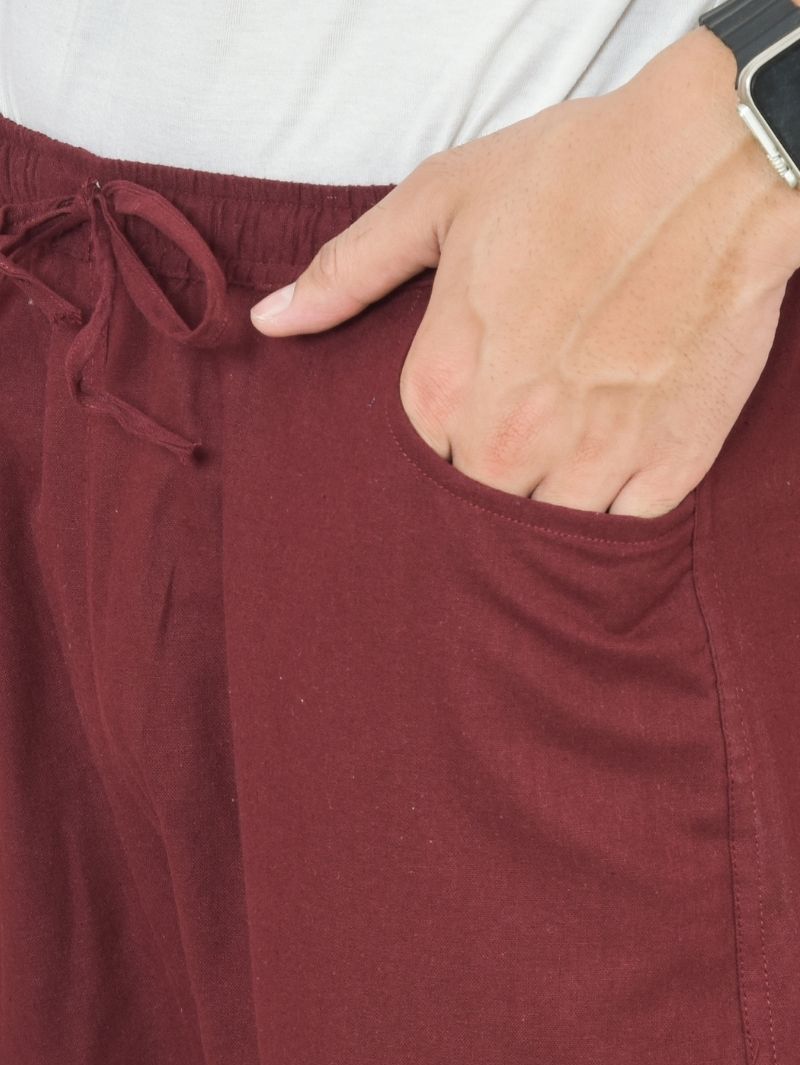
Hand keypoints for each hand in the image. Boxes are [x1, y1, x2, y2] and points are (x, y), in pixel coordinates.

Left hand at [250, 26, 799, 517]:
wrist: (711, 163)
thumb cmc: (574, 173)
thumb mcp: (441, 202)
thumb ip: (349, 269)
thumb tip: (271, 319)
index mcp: (445, 382)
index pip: (413, 466)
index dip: (438, 448)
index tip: (463, 427)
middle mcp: (509, 437)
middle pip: (474, 511)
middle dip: (487, 487)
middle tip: (515, 450)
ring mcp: (591, 459)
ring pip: (545, 536)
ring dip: (547, 508)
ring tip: (562, 466)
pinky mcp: (668, 464)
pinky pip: (621, 532)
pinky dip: (612, 515)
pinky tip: (612, 479)